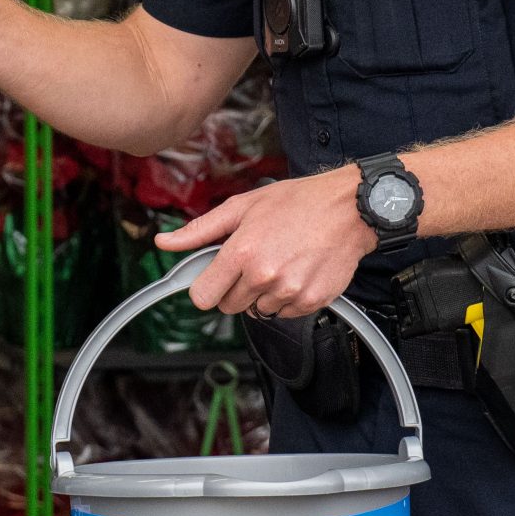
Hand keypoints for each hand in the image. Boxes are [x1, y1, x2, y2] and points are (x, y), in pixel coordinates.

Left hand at [156, 168, 375, 318]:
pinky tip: (298, 271)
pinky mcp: (312, 301)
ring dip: (263, 294)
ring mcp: (289, 291)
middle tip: (253, 263)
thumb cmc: (298, 202)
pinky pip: (286, 313)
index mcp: (241, 253)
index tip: (215, 278)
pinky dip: (288, 299)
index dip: (206, 287)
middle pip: (229, 306)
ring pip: (258, 310)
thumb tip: (165, 242)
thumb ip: (199, 230)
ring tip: (280, 263)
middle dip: (235, 288)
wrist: (350, 208)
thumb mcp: (242, 207)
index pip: (203, 296)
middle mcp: (263, 276)